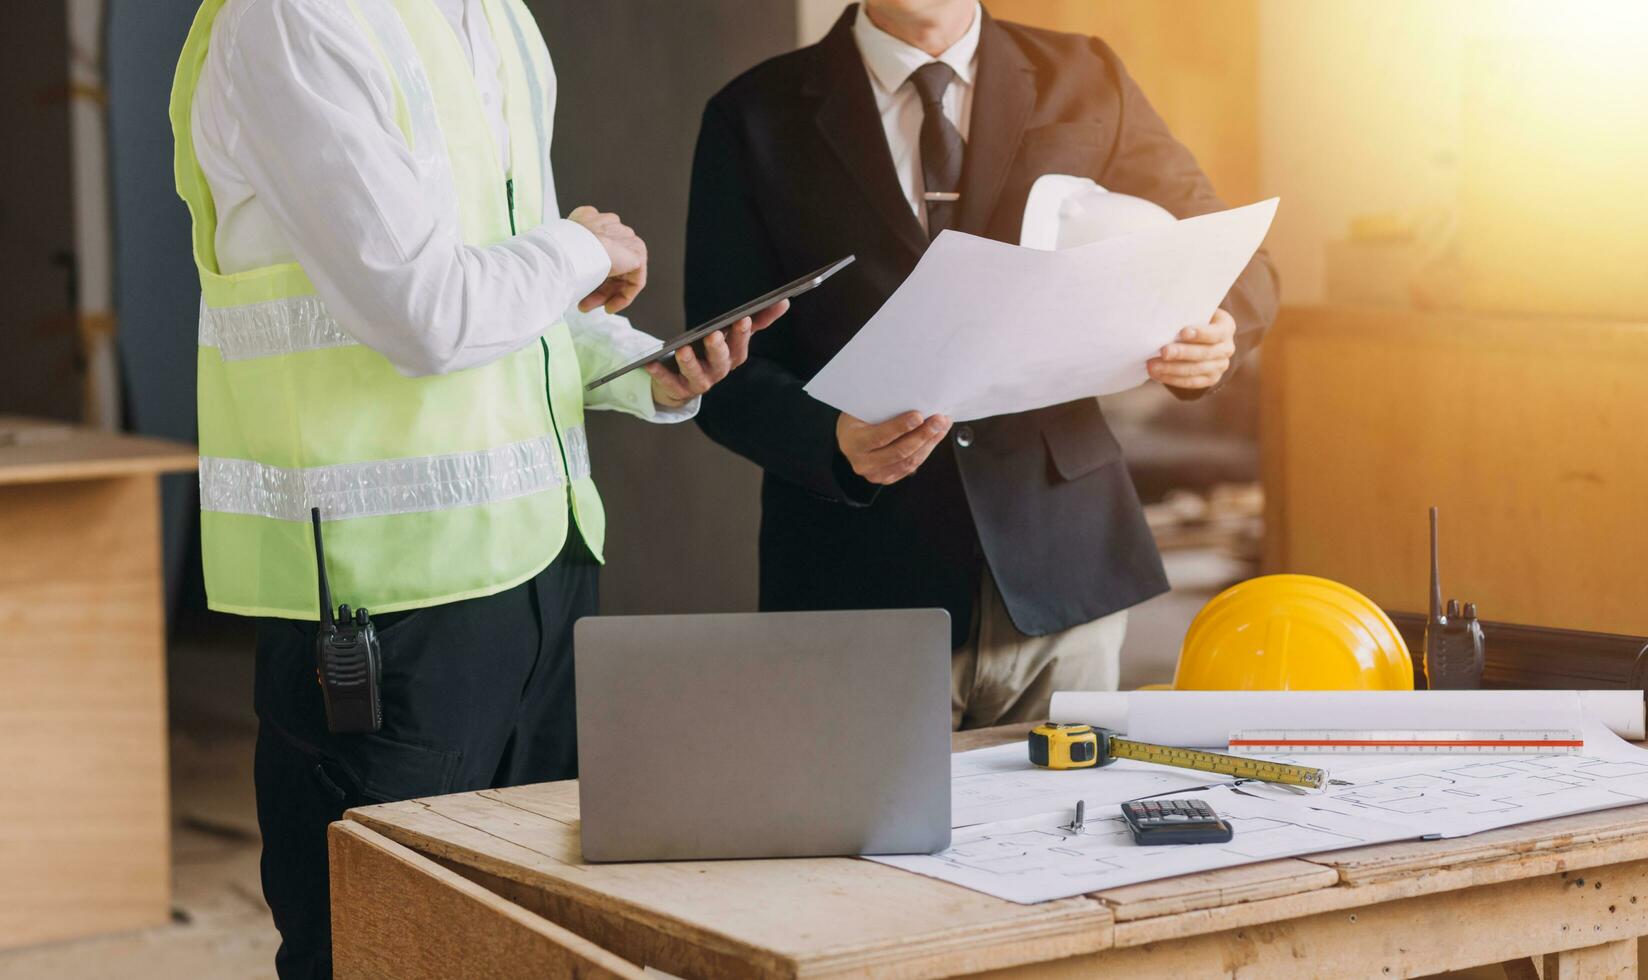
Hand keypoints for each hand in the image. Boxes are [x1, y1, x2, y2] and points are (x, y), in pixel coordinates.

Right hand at [569, 205, 646, 313]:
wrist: (571, 247)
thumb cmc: (560, 247)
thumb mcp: (563, 245)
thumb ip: (572, 251)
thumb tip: (570, 269)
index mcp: (595, 220)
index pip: (597, 248)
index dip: (589, 272)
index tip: (578, 286)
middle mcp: (613, 227)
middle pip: (609, 264)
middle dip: (596, 288)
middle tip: (582, 303)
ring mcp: (627, 240)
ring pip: (619, 275)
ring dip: (604, 295)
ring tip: (588, 307)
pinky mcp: (637, 255)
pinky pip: (634, 281)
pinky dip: (622, 297)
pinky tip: (608, 307)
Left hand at [645, 299, 789, 407]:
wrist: (684, 383)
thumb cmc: (710, 354)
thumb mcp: (733, 337)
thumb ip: (758, 321)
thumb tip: (785, 301)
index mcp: (732, 358)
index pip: (741, 346)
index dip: (742, 334)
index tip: (743, 318)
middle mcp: (719, 372)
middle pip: (721, 362)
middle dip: (718, 348)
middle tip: (713, 334)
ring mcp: (699, 383)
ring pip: (696, 375)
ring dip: (690, 363)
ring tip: (682, 349)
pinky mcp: (678, 389)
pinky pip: (669, 382)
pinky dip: (660, 374)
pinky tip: (650, 363)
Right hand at [836, 411, 951, 486]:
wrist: (850, 438)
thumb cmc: (858, 419)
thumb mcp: (863, 409)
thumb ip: (883, 408)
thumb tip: (913, 399)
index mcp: (853, 442)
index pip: (879, 436)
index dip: (900, 427)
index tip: (918, 416)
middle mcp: (862, 462)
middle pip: (899, 452)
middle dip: (923, 435)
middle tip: (939, 420)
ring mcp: (874, 473)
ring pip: (909, 461)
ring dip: (929, 443)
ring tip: (942, 426)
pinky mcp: (886, 477)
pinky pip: (910, 466)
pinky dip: (926, 450)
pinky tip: (935, 437)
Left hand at [1146, 308, 1236, 388]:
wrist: (1201, 337)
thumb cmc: (1194, 319)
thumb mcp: (1196, 311)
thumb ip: (1186, 313)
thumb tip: (1167, 314)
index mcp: (1226, 327)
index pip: (1216, 332)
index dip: (1201, 334)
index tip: (1183, 332)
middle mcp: (1227, 348)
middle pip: (1205, 353)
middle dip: (1182, 353)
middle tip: (1164, 352)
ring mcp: (1220, 366)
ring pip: (1196, 370)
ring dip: (1172, 369)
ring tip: (1153, 366)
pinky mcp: (1210, 379)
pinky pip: (1191, 382)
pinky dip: (1173, 379)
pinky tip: (1157, 375)